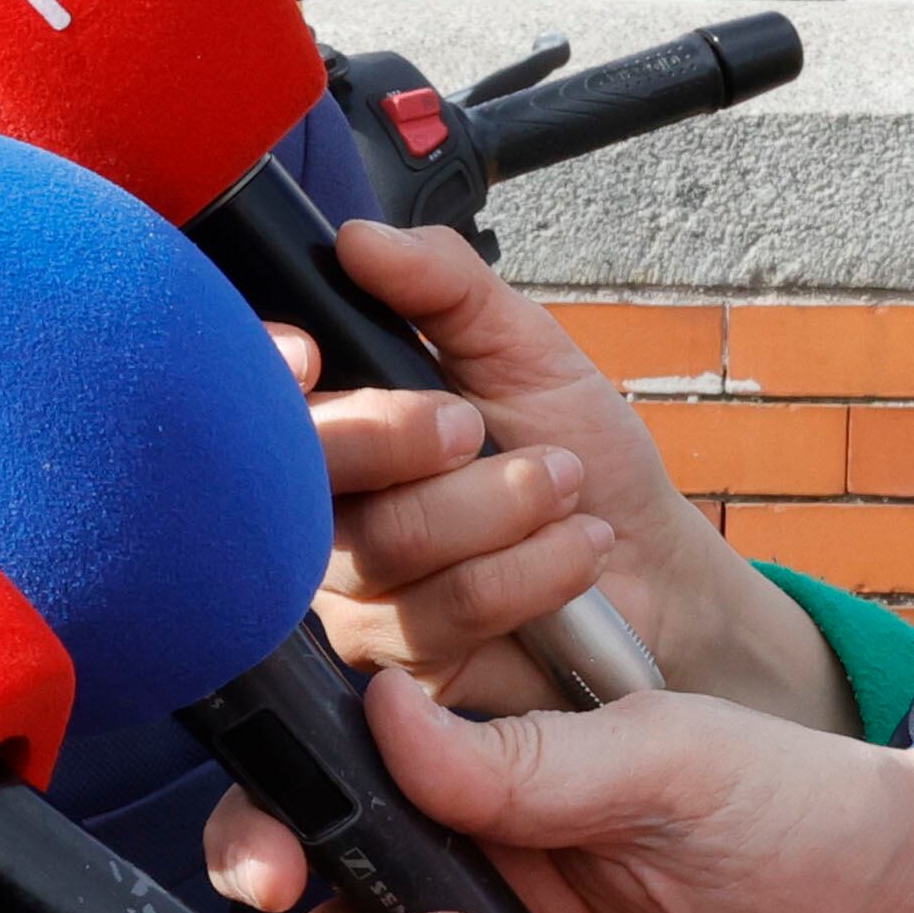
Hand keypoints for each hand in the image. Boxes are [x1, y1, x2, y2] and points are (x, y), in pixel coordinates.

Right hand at [288, 223, 848, 730]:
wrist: (656, 568)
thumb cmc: (578, 452)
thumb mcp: (521, 346)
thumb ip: (442, 285)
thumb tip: (358, 239)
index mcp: (336, 425)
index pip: (257, 402)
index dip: (261, 379)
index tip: (311, 353)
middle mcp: (321, 513)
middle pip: (302, 479)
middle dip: (399, 438)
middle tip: (478, 426)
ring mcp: (353, 598)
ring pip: (380, 550)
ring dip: (491, 509)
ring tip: (562, 485)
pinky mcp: (399, 673)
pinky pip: (435, 621)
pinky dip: (523, 573)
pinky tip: (574, 550)